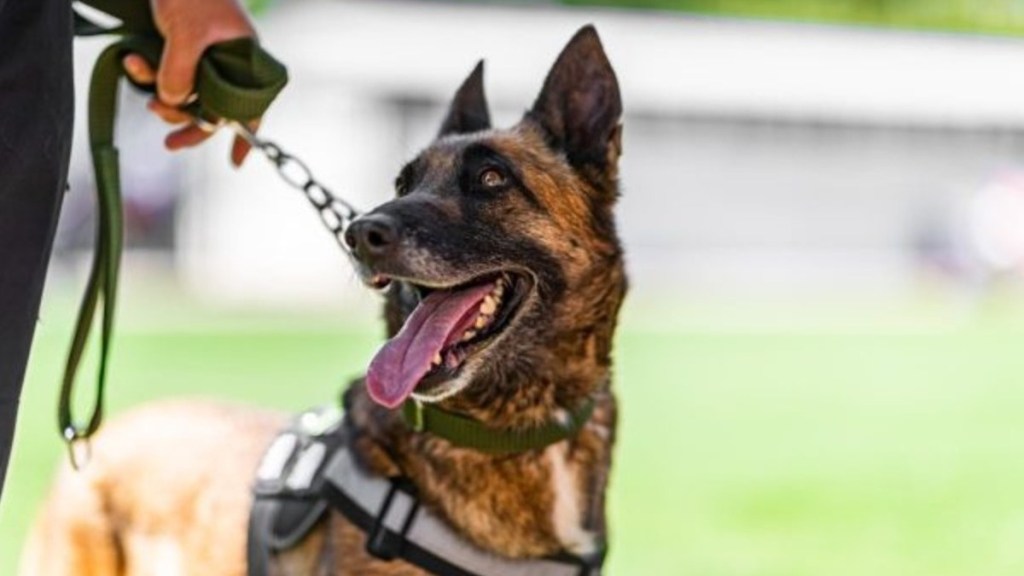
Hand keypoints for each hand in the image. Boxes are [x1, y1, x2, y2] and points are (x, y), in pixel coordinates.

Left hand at [122, 0, 258, 165]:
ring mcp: (202, 56)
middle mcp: (227, 61)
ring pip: (186, 95)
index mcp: (245, 58)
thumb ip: (180, 73)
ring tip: (142, 85)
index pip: (252, 105)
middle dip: (189, 125)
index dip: (245, 135)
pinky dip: (147, 74)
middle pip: (214, 108)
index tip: (236, 163)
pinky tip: (131, 62)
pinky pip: (165, 75)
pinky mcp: (178, 49)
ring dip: (162, 98)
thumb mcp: (185, 35)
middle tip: (169, 143)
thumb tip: (170, 103)